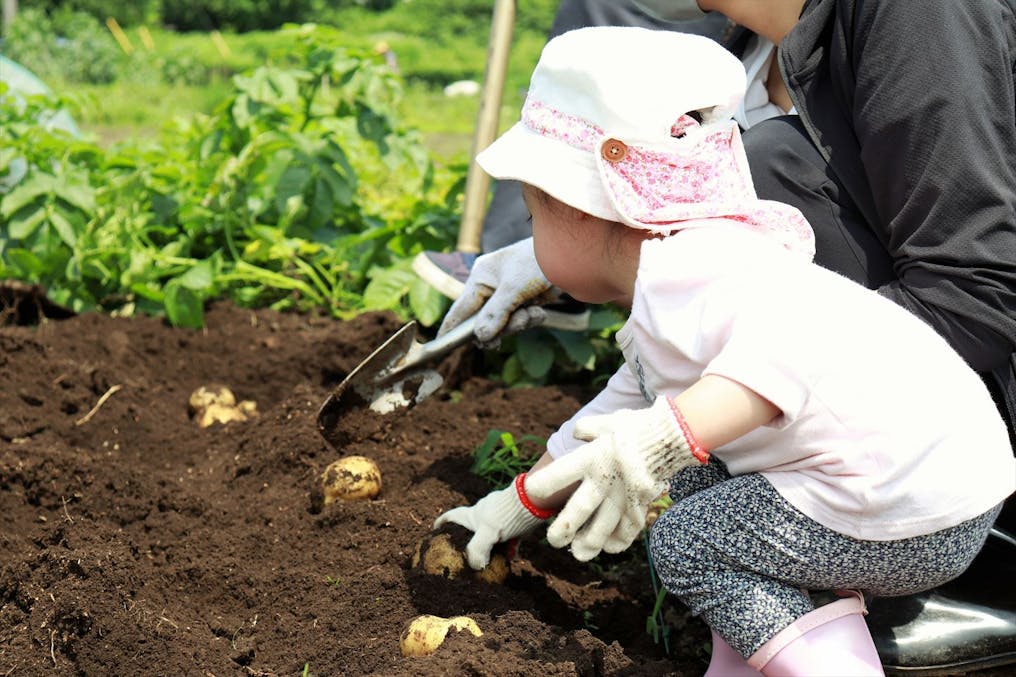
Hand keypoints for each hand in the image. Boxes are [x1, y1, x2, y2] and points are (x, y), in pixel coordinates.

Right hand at [433, 476, 546, 568]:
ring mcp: (499, 515)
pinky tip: (512, 555)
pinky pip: (507, 534)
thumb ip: (477, 549)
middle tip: (469, 555)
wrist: (533, 500)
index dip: (442, 523)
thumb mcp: (488, 533)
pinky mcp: (513, 518)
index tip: (435, 530)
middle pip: (472, 527)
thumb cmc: (507, 515)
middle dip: (471, 541)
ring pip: (492, 533)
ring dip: (492, 546)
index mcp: (472, 514)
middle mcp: (483, 513)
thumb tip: (474, 565)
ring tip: (495, 561)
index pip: (451, 517)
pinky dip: (508, 545)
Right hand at [438, 237, 559, 343]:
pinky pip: (519, 320)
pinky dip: (530, 318)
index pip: (461, 309)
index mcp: (481, 277)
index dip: (452, 328)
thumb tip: (480, 337)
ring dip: (520, 322)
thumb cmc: (537, 262)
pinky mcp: (523, 300)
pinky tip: (540, 310)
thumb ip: (496, 313)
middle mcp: (490, 286)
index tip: (441, 344)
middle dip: (503, 326)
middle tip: (519, 322)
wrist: (569, 254)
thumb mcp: (514, 288)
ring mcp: (507, 294)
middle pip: (484, 321)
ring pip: (504, 323)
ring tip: (533, 312)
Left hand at [525, 396, 706, 560]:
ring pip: (603, 527)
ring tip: (578, 554)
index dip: (543, 485)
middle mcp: (606, 479)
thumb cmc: (636, 428)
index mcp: (593, 457)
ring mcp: (624, 495)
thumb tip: (575, 435)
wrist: (673, 436)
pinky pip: (628, 529)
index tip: (531, 492)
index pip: (561, 474)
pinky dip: (618, 541)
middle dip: (563, 528)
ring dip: (589, 543)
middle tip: (553, 540)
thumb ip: (587, 429)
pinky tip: (608, 549)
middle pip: (580, 509)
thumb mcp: (607, 422)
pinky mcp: (641, 504)